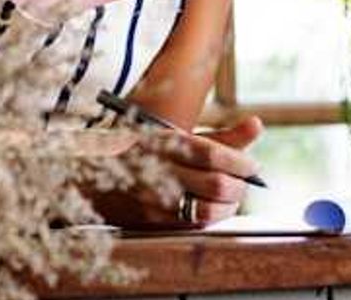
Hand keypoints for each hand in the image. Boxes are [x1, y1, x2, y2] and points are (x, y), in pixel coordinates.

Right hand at [88, 115, 264, 229]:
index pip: (213, 153)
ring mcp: (153, 198)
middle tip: (243, 181)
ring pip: (208, 210)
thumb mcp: (178, 136)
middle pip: (216, 184)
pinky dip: (210, 217)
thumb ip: (221, 135)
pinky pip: (193, 225)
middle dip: (239, 185)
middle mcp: (158, 169)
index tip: (251, 165)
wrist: (92, 176)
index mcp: (163, 141)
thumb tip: (258, 125)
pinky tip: (211, 207)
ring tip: (230, 197)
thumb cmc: (145, 152)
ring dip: (228, 206)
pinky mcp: (152, 221)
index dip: (240, 162)